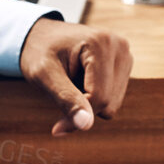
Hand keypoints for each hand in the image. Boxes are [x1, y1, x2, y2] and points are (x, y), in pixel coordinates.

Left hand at [19, 19, 132, 135]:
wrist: (42, 36)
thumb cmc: (39, 52)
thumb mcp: (44, 75)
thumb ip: (66, 99)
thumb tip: (86, 125)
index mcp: (101, 43)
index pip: (100, 96)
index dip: (77, 116)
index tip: (57, 128)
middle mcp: (120, 46)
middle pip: (109, 102)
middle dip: (83, 107)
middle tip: (61, 95)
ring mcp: (125, 55)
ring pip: (113, 103)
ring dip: (89, 102)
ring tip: (72, 83)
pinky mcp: (124, 64)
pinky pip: (114, 98)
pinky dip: (95, 97)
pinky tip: (82, 82)